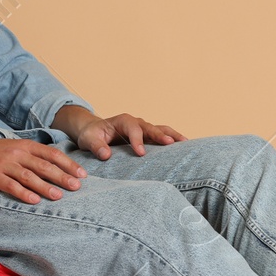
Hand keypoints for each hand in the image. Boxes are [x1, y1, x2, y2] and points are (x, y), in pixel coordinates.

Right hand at [0, 137, 87, 204]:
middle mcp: (16, 153)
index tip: (82, 174)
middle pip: (44, 165)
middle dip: (62, 176)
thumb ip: (29, 155)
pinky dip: (24, 193)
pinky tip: (34, 201)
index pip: (51, 154)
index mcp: (23, 146)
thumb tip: (52, 166)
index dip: (68, 164)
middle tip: (77, 187)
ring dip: (46, 187)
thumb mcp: (11, 148)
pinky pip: (11, 186)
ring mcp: (4, 164)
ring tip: (59, 196)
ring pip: (30, 176)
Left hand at [72, 112, 186, 160]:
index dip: (137, 140)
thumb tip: (106, 155)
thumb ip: (96, 146)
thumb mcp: (88, 139)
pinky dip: (172, 140)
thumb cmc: (91, 135)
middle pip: (151, 127)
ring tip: (186, 143)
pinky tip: (184, 147)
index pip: (132, 128)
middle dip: (161, 135)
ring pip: (161, 129)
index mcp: (122, 120)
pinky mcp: (147, 137)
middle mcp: (136, 122)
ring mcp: (143, 129)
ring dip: (173, 135)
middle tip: (171, 144)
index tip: (140, 153)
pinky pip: (162, 136)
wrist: (93, 132)